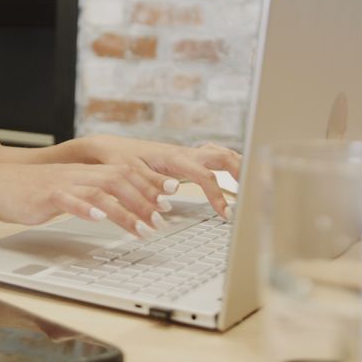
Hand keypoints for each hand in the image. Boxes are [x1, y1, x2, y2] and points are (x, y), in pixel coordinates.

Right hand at [0, 163, 172, 237]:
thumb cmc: (28, 191)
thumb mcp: (64, 190)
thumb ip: (88, 194)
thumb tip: (112, 207)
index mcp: (84, 171)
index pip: (124, 172)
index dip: (148, 184)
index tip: (168, 199)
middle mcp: (77, 173)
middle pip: (120, 179)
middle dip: (145, 200)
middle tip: (162, 220)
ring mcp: (62, 183)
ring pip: (101, 190)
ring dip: (125, 211)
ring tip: (142, 229)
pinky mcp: (45, 195)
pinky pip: (69, 199)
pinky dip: (86, 208)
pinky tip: (99, 218)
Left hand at [81, 135, 241, 218]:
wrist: (109, 148)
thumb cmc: (118, 158)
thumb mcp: (130, 172)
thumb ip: (151, 183)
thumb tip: (173, 192)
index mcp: (173, 157)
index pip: (204, 174)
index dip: (218, 194)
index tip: (227, 213)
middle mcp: (184, 153)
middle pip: (222, 156)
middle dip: (241, 172)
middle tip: (253, 193)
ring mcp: (186, 155)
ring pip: (220, 154)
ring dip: (237, 167)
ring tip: (251, 187)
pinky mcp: (185, 160)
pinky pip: (212, 160)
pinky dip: (226, 167)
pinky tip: (234, 179)